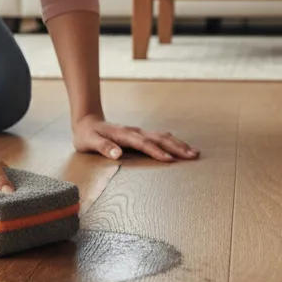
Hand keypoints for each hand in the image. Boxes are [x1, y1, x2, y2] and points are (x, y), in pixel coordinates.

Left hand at [72, 113, 198, 162]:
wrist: (87, 121)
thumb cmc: (87, 135)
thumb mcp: (89, 142)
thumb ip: (103, 147)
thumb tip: (117, 153)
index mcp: (123, 135)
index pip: (142, 143)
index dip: (156, 151)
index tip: (169, 160)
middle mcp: (134, 132)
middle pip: (159, 138)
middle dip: (176, 147)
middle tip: (193, 156)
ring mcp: (138, 133)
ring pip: (162, 136)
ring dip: (178, 144)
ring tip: (194, 153)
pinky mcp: (140, 135)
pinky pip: (160, 138)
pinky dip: (173, 142)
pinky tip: (182, 147)